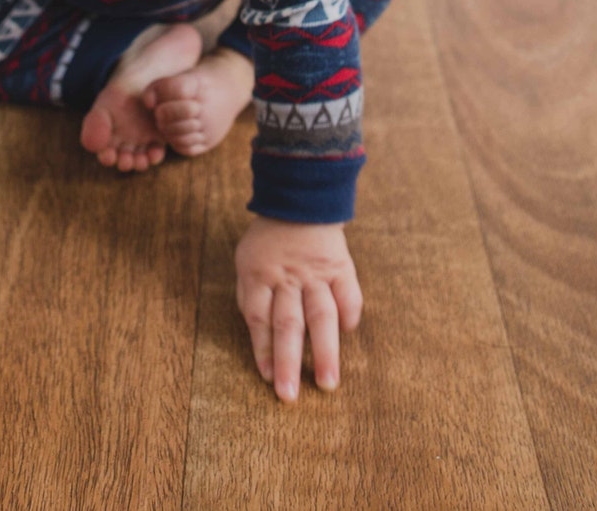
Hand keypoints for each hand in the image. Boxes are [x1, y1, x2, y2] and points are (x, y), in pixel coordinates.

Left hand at [234, 216, 362, 401]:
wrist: (300, 201)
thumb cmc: (269, 243)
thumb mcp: (247, 262)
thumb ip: (251, 298)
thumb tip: (259, 340)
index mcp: (259, 276)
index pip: (259, 318)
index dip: (262, 349)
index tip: (268, 378)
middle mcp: (288, 278)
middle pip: (287, 323)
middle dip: (288, 362)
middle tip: (289, 395)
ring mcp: (316, 273)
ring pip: (321, 315)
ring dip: (324, 351)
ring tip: (328, 382)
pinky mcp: (341, 266)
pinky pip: (349, 294)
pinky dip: (349, 315)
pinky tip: (348, 334)